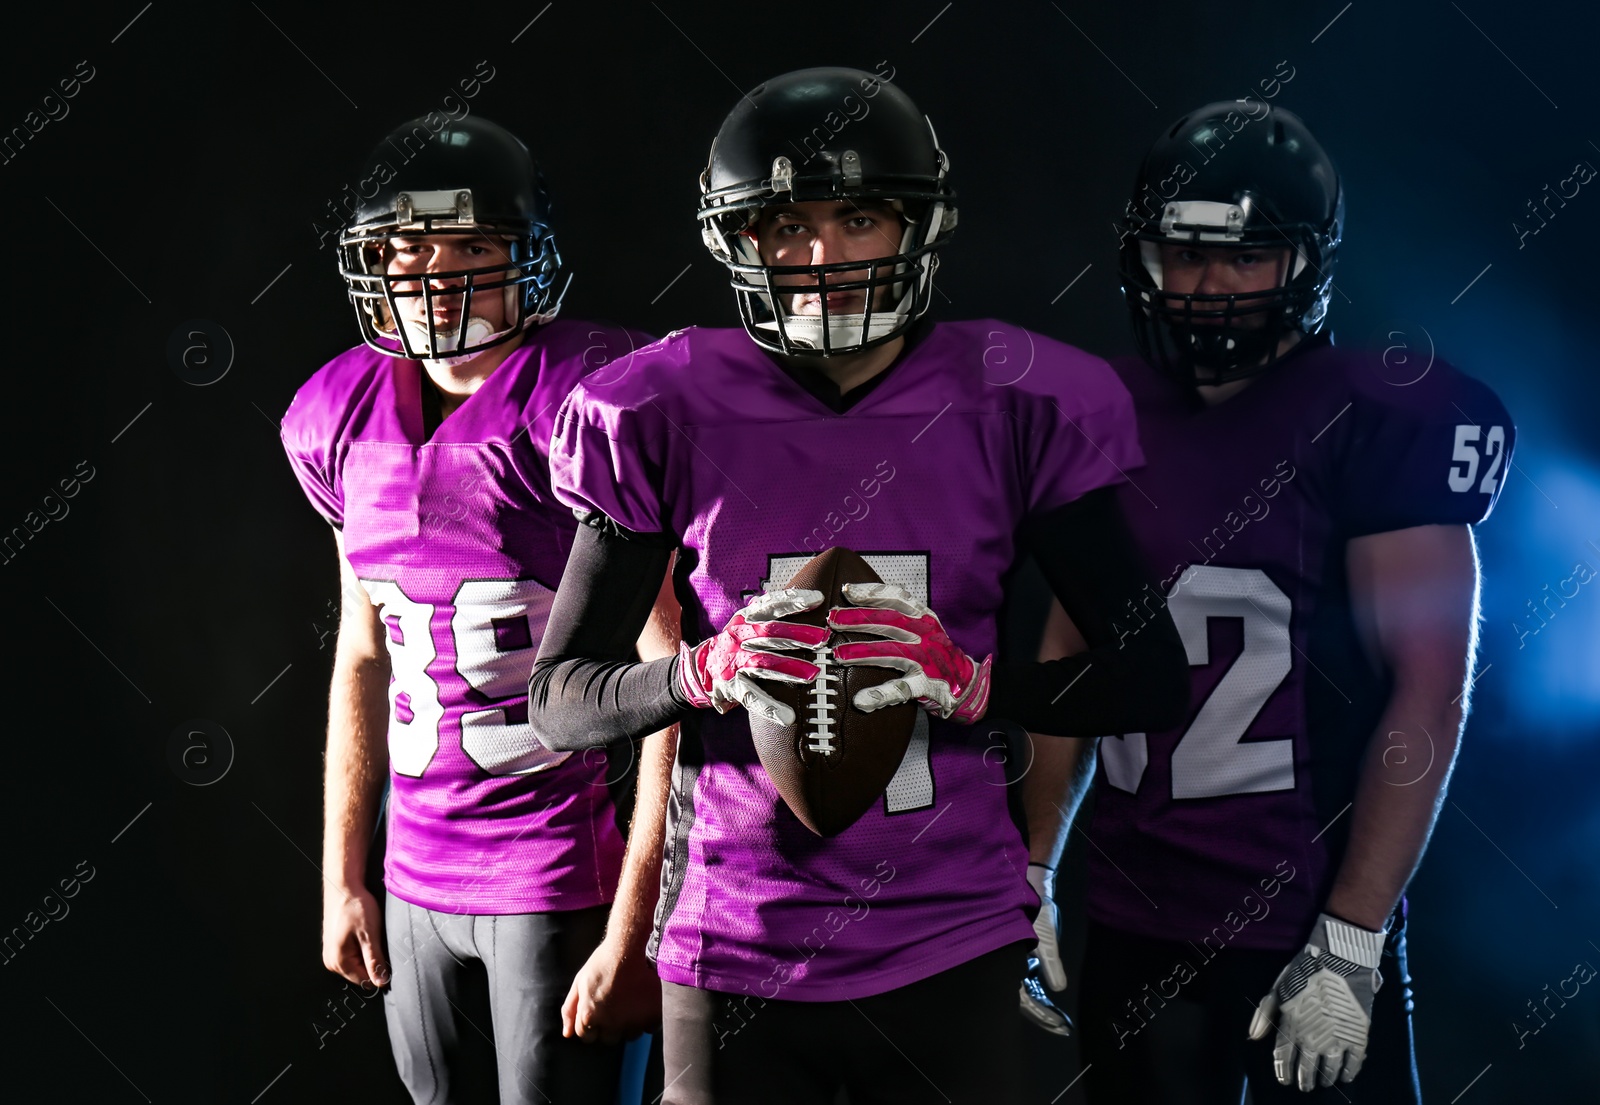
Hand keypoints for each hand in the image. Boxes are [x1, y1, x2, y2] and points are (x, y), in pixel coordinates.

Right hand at [323, 884, 388, 987]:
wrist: (343, 887)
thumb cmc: (356, 907)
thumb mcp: (369, 934)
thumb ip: (374, 960)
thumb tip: (381, 982)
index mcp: (339, 961)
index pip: (366, 981)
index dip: (380, 971)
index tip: (388, 956)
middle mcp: (331, 962)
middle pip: (361, 974)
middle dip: (373, 961)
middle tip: (378, 941)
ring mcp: (331, 954)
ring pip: (357, 964)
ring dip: (367, 953)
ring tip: (369, 934)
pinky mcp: (334, 946)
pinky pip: (352, 955)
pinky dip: (361, 947)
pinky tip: (364, 933)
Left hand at [562, 934, 661, 1044]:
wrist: (631, 946)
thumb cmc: (603, 962)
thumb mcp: (580, 981)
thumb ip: (570, 1009)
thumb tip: (566, 1033)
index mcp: (590, 1017)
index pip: (586, 1036)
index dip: (591, 1022)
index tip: (598, 1008)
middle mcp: (611, 1024)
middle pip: (608, 1039)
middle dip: (609, 1026)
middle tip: (615, 1005)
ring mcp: (634, 1022)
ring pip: (629, 1035)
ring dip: (628, 1023)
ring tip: (630, 1001)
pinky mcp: (653, 1017)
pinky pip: (648, 1028)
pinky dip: (646, 1019)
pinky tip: (643, 1001)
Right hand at [678, 588, 829, 726]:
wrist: (701, 668)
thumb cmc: (737, 643)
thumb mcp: (748, 622)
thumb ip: (772, 614)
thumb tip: (813, 599)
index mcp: (745, 619)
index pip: (770, 605)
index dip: (793, 601)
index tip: (817, 599)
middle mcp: (738, 637)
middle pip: (769, 633)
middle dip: (797, 634)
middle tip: (822, 638)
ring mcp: (734, 662)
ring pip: (763, 663)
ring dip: (789, 668)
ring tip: (813, 674)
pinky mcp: (731, 686)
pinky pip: (751, 696)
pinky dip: (769, 706)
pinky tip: (787, 716)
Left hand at [827, 583, 992, 722]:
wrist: (968, 684)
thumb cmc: (935, 653)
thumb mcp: (923, 628)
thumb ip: (898, 617)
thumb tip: (858, 606)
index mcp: (923, 617)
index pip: (897, 598)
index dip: (872, 592)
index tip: (846, 590)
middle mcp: (926, 634)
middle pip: (889, 621)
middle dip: (858, 619)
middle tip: (832, 620)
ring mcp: (927, 659)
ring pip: (891, 652)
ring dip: (862, 653)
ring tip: (837, 655)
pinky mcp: (927, 685)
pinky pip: (901, 689)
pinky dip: (880, 695)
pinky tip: (861, 701)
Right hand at [1019, 863, 1070, 1035]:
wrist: (1027, 885)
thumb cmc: (1032, 910)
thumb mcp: (1045, 937)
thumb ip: (1051, 964)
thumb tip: (1058, 989)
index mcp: (1007, 963)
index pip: (1024, 1000)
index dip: (1041, 1015)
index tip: (1059, 1026)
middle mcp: (1006, 965)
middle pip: (1021, 1001)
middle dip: (1041, 1016)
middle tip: (1060, 1028)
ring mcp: (1011, 961)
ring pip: (1022, 992)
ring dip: (1040, 1005)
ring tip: (1057, 1020)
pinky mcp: (1018, 955)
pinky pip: (1025, 980)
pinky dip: (1037, 992)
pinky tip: (1048, 998)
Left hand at [1248, 912, 1384, 1090]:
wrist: (1340, 959)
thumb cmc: (1305, 971)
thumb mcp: (1277, 988)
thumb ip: (1264, 1014)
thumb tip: (1253, 1037)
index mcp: (1292, 1026)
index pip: (1284, 1057)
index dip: (1283, 1072)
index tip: (1285, 1081)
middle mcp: (1313, 1038)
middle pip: (1307, 1069)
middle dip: (1304, 1080)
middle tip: (1305, 1087)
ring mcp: (1338, 1038)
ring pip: (1330, 1069)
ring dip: (1325, 1079)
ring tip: (1323, 1083)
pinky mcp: (1358, 1036)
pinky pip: (1355, 1062)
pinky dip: (1350, 1072)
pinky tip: (1346, 1076)